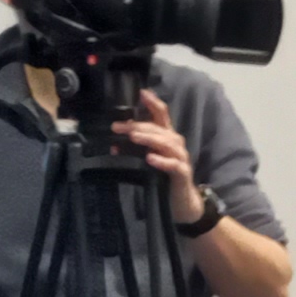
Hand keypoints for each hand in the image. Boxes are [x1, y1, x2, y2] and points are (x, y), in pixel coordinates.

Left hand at [126, 91, 206, 225]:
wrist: (182, 203)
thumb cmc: (164, 179)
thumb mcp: (148, 160)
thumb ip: (135, 150)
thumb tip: (113, 143)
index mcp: (167, 138)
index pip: (162, 115)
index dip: (153, 102)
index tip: (141, 92)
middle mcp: (175, 144)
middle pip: (159, 129)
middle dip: (138, 126)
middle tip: (117, 128)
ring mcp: (181, 159)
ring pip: (167, 143)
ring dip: (149, 139)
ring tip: (133, 138)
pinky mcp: (182, 174)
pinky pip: (174, 165)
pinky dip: (162, 161)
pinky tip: (150, 159)